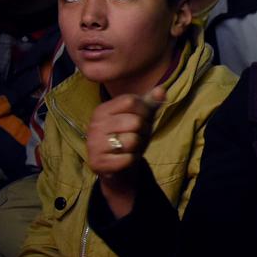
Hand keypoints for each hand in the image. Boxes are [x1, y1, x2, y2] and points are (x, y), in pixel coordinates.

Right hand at [87, 86, 164, 217]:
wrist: (118, 167)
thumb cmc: (129, 136)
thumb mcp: (141, 117)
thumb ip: (150, 103)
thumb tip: (161, 90)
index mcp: (102, 110)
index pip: (131, 101)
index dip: (144, 110)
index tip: (141, 119)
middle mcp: (94, 125)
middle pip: (135, 121)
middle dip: (143, 131)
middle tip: (136, 136)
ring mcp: (94, 145)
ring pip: (132, 140)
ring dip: (138, 146)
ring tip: (130, 148)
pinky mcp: (98, 163)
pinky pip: (128, 159)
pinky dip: (132, 160)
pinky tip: (124, 159)